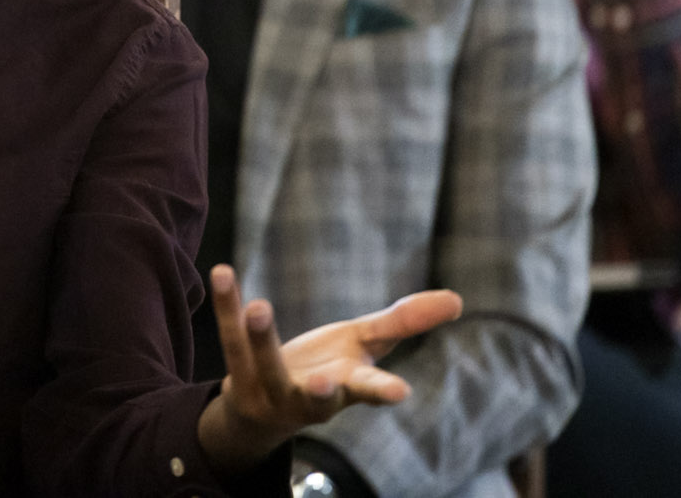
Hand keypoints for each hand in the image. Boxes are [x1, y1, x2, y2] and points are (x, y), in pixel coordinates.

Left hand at [195, 264, 462, 474]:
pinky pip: (230, 340)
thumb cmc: (326, 370)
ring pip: (263, 366)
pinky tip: (223, 273)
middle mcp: (310, 398)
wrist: (264, 407)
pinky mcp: (237, 377)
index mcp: (347, 389)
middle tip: (325, 381)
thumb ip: (403, 323)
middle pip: (317, 398)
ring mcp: (270, 391)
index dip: (383, 392)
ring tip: (259, 306)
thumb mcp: (363, 345)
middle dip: (322, 393)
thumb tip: (457, 299)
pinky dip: (225, 307)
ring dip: (261, 338)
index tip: (400, 393)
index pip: (368, 392)